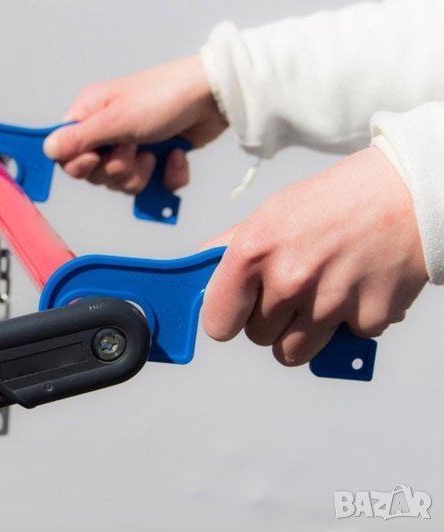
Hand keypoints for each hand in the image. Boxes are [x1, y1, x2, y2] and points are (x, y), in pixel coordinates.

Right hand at [43, 56, 227, 193]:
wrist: (214, 99)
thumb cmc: (164, 97)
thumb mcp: (117, 119)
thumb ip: (80, 138)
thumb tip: (47, 149)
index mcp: (90, 115)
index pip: (66, 154)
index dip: (80, 164)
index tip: (97, 158)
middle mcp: (108, 132)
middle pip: (94, 175)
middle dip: (117, 170)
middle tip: (133, 149)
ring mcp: (133, 147)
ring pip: (122, 184)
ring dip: (141, 174)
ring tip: (155, 151)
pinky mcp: (157, 160)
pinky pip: (152, 186)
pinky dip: (166, 176)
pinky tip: (175, 156)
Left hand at [201, 147, 427, 365]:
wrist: (408, 192)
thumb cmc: (335, 201)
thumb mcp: (271, 213)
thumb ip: (231, 248)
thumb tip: (199, 271)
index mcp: (254, 251)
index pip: (217, 322)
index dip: (226, 318)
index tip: (236, 311)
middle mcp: (289, 280)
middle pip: (258, 338)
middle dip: (271, 319)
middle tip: (293, 287)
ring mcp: (330, 303)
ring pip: (293, 351)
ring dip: (303, 331)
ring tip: (320, 293)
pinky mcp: (369, 317)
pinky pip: (343, 341)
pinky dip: (349, 322)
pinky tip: (356, 287)